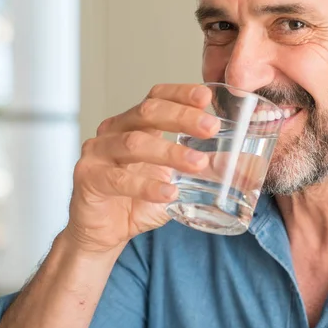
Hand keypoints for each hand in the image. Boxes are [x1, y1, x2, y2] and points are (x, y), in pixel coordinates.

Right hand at [63, 84, 219, 252]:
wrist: (103, 233)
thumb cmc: (137, 201)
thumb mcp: (174, 181)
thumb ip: (200, 170)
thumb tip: (240, 163)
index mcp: (134, 123)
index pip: (156, 97)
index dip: (180, 93)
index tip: (206, 98)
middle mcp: (114, 131)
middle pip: (147, 112)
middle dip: (182, 117)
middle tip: (211, 128)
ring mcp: (97, 152)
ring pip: (134, 143)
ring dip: (170, 152)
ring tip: (198, 163)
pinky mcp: (88, 177)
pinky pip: (118, 179)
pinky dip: (146, 185)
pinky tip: (168, 192)